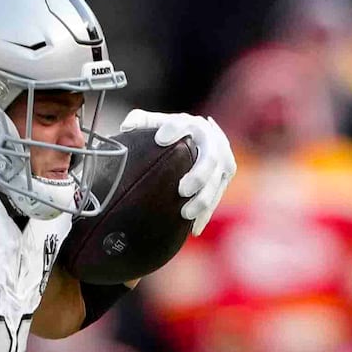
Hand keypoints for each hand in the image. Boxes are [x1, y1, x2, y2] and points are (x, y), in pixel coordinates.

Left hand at [119, 109, 235, 233]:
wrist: (199, 138)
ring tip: (185, 213)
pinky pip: (217, 197)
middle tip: (182, 190)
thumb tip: (126, 127)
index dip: (174, 130)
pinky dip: (205, 214)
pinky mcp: (225, 176)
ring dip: (203, 199)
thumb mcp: (153, 124)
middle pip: (210, 158)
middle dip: (198, 175)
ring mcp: (222, 158)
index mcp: (191, 124)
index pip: (184, 124)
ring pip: (217, 181)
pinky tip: (193, 229)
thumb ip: (140, 121)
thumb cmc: (168, 133)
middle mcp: (211, 139)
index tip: (160, 138)